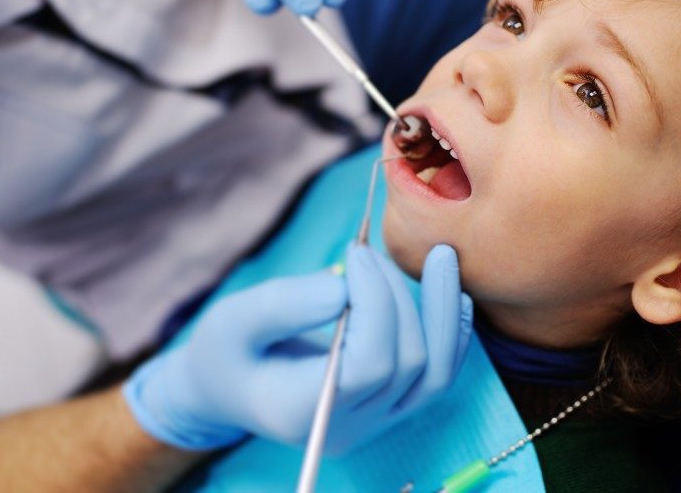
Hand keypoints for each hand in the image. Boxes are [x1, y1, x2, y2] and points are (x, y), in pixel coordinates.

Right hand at [122, 244, 472, 451]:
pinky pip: (438, 378)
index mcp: (302, 412)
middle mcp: (346, 427)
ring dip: (442, 311)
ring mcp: (373, 423)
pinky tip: (455, 294)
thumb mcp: (232, 320)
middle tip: (368, 251)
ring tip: (441, 257)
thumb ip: (282, 306)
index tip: (355, 253)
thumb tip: (344, 288)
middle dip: (397, 295)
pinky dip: (452, 334)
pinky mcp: (389, 408)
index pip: (369, 365)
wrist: (228, 385)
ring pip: (434, 375)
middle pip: (404, 364)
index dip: (376, 303)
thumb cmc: (225, 350)